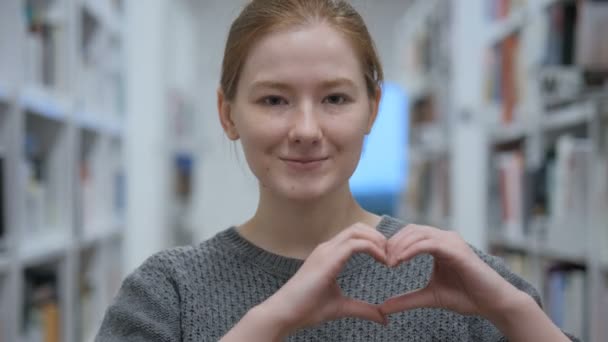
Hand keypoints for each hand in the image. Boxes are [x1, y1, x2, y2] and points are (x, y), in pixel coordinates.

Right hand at [258, 223, 388, 333]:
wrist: (285, 313)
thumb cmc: (307, 309)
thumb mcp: (342, 307)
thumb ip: (363, 309)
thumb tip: (384, 318)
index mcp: (328, 254)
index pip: (354, 235)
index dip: (374, 241)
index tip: (388, 258)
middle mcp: (327, 248)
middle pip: (358, 228)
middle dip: (378, 237)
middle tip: (392, 255)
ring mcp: (326, 251)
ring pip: (357, 231)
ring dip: (377, 240)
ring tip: (389, 257)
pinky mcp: (327, 259)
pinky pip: (355, 244)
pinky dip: (373, 248)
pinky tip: (383, 261)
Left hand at [381, 224, 521, 318]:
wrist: (492, 303)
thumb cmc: (466, 297)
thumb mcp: (429, 297)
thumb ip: (406, 299)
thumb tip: (383, 307)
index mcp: (439, 244)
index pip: (410, 234)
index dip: (393, 244)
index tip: (381, 260)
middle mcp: (445, 238)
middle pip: (411, 230)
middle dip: (393, 243)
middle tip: (382, 260)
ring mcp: (452, 241)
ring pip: (418, 234)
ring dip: (400, 246)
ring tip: (390, 262)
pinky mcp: (457, 250)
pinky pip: (429, 243)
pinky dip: (412, 249)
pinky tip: (401, 260)